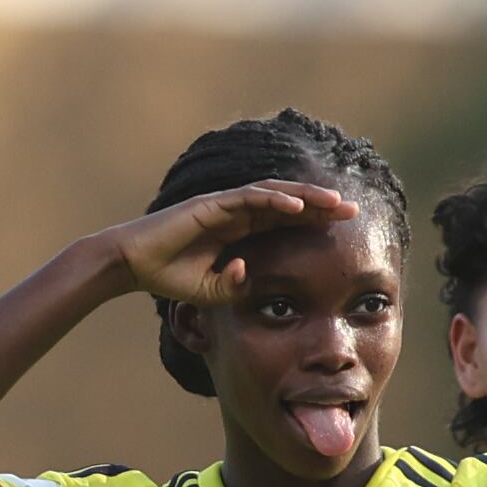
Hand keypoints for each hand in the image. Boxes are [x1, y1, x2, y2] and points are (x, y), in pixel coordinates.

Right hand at [103, 183, 355, 307]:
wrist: (133, 264)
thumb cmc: (170, 275)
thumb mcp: (212, 291)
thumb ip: (234, 286)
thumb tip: (250, 278)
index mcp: (241, 230)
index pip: (286, 222)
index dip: (315, 221)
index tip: (345, 228)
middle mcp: (237, 212)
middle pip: (288, 203)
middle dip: (321, 205)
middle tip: (354, 210)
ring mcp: (225, 205)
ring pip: (274, 194)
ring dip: (306, 197)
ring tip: (335, 202)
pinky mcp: (210, 205)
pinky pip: (248, 198)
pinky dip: (274, 200)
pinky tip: (297, 205)